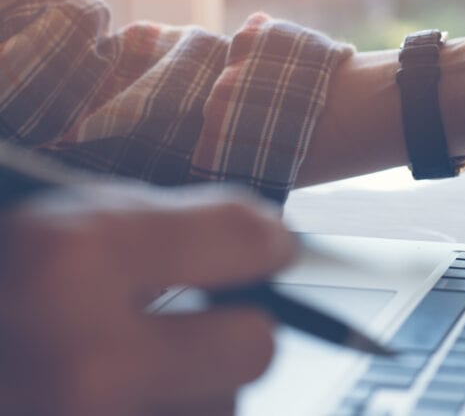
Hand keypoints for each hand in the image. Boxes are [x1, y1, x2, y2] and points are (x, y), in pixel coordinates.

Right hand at [0, 184, 296, 415]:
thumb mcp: (38, 229)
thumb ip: (146, 231)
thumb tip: (261, 244)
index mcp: (66, 265)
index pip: (242, 238)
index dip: (260, 239)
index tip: (264, 246)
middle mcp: (88, 363)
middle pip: (254, 347)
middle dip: (234, 329)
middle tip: (202, 319)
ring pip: (218, 411)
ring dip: (191, 391)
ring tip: (121, 373)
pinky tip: (116, 402)